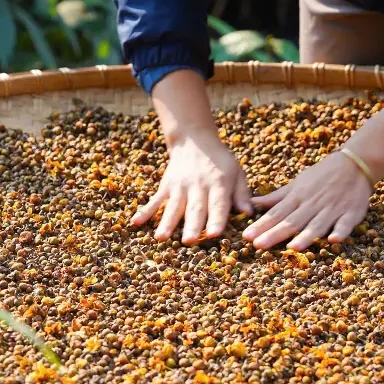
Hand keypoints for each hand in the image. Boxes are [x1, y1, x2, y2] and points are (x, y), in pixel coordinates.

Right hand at [131, 132, 251, 243]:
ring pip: (173, 207)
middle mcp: (198, 186)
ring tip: (161, 238)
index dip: (216, 218)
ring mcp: (179, 186)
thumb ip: (242, 193)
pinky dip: (145, 211)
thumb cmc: (220, 161)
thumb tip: (248, 212)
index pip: (218, 204)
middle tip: (188, 242)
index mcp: (218, 183)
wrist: (194, 141)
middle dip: (191, 225)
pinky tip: (135, 223)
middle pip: (194, 208)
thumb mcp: (237, 172)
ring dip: (166, 223)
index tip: (214, 233)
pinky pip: (155, 200)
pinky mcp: (166, 186)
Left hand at [242, 95, 383, 250]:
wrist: (354, 164)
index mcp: (298, 197)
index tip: (247, 236)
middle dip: (275, 234)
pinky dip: (340, 231)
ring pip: (317, 224)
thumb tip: (251, 203)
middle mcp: (313, 204)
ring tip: (293, 247)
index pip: (276, 213)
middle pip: (292, 221)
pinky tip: (334, 240)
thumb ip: (276, 198)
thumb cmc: (321, 176)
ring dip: (306, 236)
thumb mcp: (297, 184)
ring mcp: (332, 209)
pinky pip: (346, 223)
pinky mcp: (351, 213)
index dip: (261, 225)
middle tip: (258, 245)